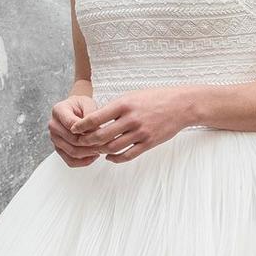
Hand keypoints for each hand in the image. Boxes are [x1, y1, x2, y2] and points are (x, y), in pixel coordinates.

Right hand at [48, 95, 101, 165]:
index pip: (71, 123)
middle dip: (91, 143)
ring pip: (72, 152)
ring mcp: (55, 139)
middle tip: (106, 142)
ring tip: (101, 149)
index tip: (101, 131)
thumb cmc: (81, 105)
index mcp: (58, 111)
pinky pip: (70, 161)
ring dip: (89, 153)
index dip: (87, 129)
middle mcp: (54, 125)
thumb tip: (95, 131)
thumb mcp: (88, 103)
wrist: (75, 109)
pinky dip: (84, 161)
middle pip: (72, 140)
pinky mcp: (59, 149)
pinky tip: (94, 156)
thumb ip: (90, 115)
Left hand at [68, 86, 194, 161]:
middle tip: (81, 143)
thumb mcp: (132, 96)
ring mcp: (141, 132)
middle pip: (101, 136)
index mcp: (124, 104)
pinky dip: (116, 158)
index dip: (81, 126)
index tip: (74, 129)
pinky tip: (110, 157)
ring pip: (113, 147)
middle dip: (88, 141)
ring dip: (101, 151)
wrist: (181, 105)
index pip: (96, 118)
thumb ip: (115, 107)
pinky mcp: (149, 143)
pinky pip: (128, 155)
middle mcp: (131, 119)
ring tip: (95, 150)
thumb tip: (95, 118)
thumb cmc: (155, 98)